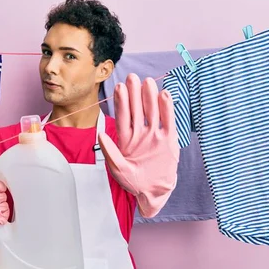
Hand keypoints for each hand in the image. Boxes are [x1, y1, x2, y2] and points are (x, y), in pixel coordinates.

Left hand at [98, 73, 179, 217]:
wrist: (153, 192)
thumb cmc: (134, 182)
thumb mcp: (118, 169)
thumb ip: (110, 152)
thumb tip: (100, 136)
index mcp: (126, 139)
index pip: (123, 116)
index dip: (121, 102)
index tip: (119, 87)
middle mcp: (140, 134)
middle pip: (137, 110)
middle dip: (134, 93)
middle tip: (132, 77)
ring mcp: (154, 136)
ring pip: (151, 112)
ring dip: (149, 97)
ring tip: (147, 82)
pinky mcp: (168, 140)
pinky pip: (168, 121)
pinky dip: (167, 108)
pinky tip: (165, 95)